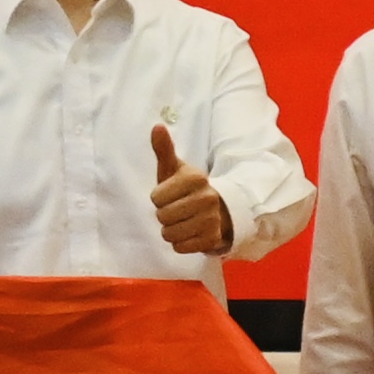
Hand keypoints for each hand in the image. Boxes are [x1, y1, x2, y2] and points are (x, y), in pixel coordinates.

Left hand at [146, 120, 231, 258]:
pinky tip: (189, 232)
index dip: (158, 198)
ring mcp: (212, 220)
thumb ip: (164, 149)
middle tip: (176, 209)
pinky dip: (180, 243)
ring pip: (170, 234)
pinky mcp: (212, 239)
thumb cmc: (187, 188)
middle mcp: (207, 198)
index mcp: (196, 178)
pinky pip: (180, 247)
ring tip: (182, 221)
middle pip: (162, 217)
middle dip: (164, 215)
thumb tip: (157, 126)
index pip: (156, 198)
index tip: (170, 194)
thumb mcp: (174, 168)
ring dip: (170, 230)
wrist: (217, 209)